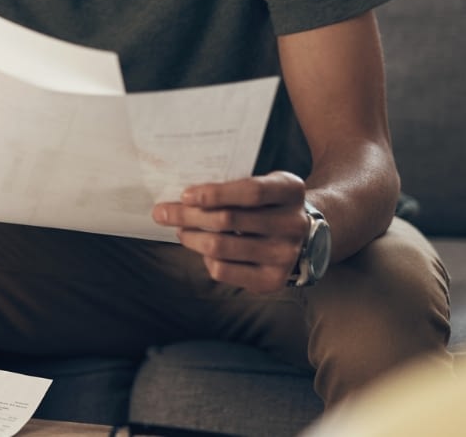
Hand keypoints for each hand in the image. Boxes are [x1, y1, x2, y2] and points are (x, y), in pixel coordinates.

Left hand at [152, 171, 310, 293]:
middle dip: (187, 215)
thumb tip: (183, 197)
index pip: (250, 192)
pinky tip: (205, 249)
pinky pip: (224, 270)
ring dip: (191, 237)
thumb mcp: (263, 184)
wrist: (303, 236)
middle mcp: (293, 224)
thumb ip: (234, 185)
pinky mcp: (273, 280)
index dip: (215, 193)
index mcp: (290, 191)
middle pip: (228, 220)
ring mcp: (285, 255)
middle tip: (162, 212)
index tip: (185, 195)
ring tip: (179, 230)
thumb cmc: (269, 204)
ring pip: (221, 247)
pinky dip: (207, 259)